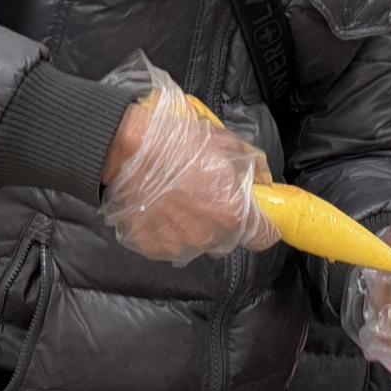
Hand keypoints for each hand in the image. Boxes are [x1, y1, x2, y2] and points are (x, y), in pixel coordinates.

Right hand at [100, 59, 279, 264]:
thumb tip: (264, 183)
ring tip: (178, 198)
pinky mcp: (150, 248)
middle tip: (208, 195)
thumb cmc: (179, 143)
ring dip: (194, 226)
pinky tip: (158, 206)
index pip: (264, 237)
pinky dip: (168, 229)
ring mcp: (177, 247)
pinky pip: (169, 243)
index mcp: (232, 215)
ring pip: (198, 242)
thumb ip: (254, 168)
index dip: (264, 224)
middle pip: (229, 238)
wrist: (126, 149)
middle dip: (224, 220)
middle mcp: (208, 238)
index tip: (259, 215)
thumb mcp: (227, 143)